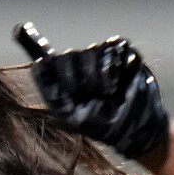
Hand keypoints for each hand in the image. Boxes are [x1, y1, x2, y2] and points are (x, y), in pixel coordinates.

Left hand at [14, 21, 169, 159]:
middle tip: (95, 97)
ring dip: (104, 76)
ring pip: (95, 51)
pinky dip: (121, 66)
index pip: (50, 62)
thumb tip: (38, 63)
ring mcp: (100, 57)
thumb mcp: (71, 117)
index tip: (74, 93)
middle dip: (86, 80)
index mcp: (62, 79)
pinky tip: (121, 82)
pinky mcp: (122, 54)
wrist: (135, 127)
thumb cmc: (101, 126)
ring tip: (109, 92)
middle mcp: (78, 65)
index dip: (64, 77)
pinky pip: (117, 47)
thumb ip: (53, 92)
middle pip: (73, 55)